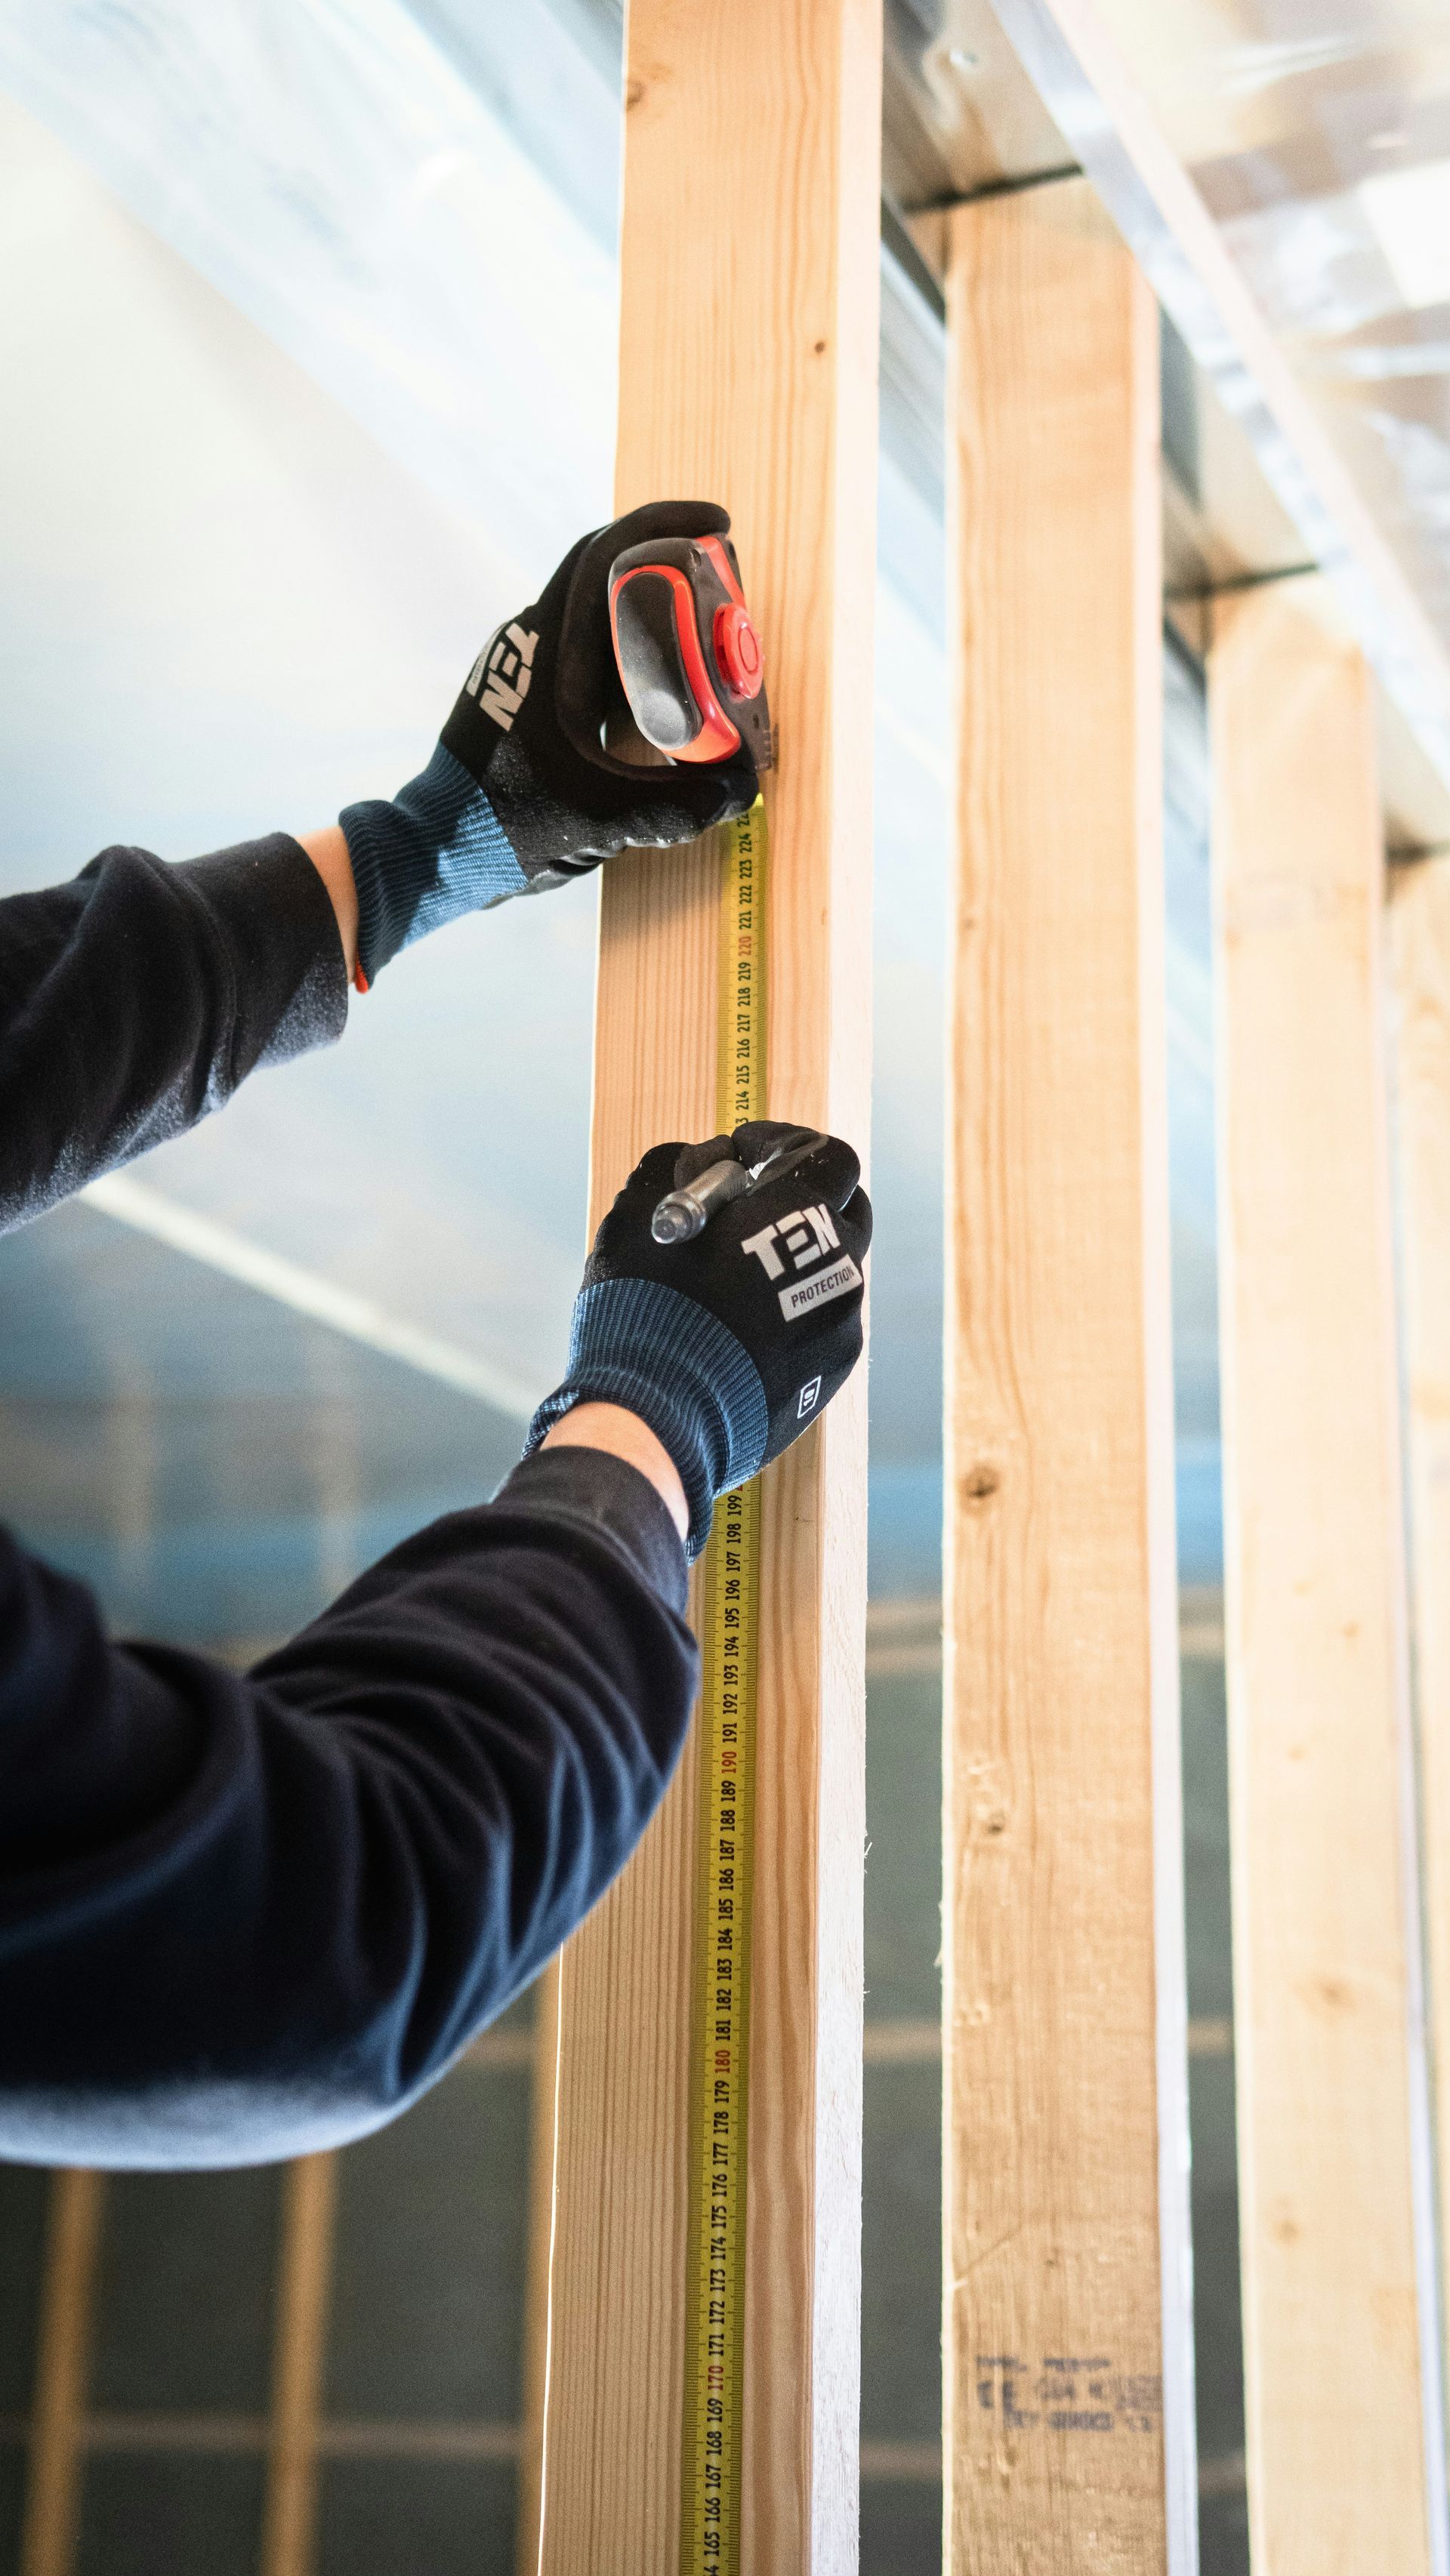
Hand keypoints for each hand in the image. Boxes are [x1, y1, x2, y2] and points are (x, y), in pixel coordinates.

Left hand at [337, 503, 760, 987]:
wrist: (436, 852)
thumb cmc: (501, 826)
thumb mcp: (599, 819)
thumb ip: (674, 808)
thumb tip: (741, 789)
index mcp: (545, 650)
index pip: (602, 554)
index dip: (662, 526)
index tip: (716, 525)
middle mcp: (533, 643)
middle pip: (609, 576)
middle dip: (672, 571)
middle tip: (725, 590)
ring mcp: (528, 670)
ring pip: (602, 619)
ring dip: (656, 620)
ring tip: (710, 646)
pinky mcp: (530, 700)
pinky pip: (592, 660)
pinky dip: (636, 663)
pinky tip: (670, 700)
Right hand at [525, 1121, 870, 1556]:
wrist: (659, 1414)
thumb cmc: (648, 1300)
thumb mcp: (644, 1205)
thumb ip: (683, 1167)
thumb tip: (708, 1167)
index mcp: (807, 1214)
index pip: (830, 1156)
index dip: (782, 1145)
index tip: (740, 1154)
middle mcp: (843, 1267)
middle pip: (844, 1214)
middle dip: (799, 1202)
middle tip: (745, 1213)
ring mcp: (842, 1327)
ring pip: (828, 1276)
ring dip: (789, 1264)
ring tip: (729, 1282)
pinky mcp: (829, 1376)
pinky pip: (816, 1328)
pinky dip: (785, 1318)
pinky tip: (735, 1333)